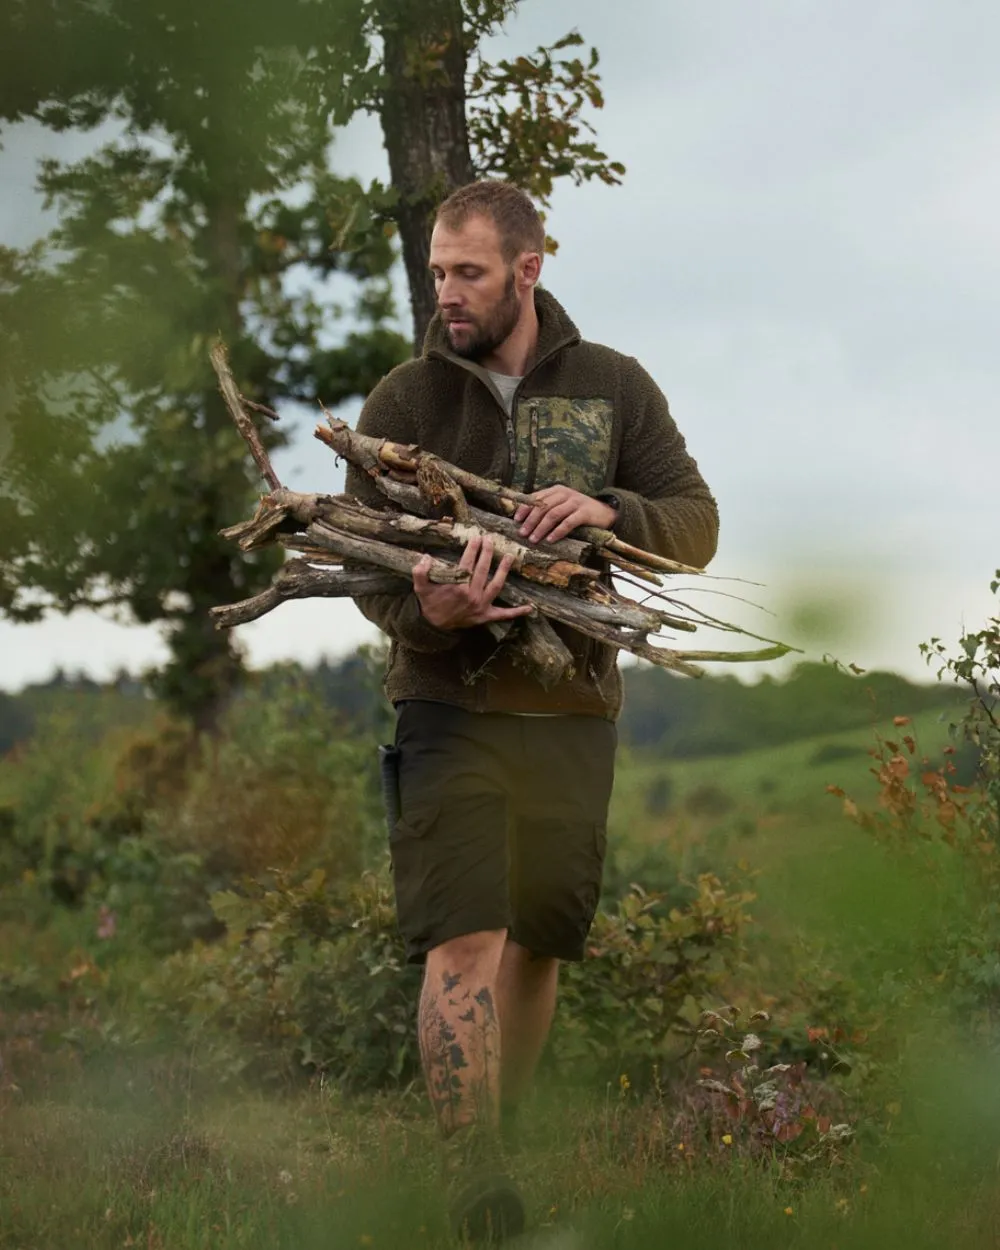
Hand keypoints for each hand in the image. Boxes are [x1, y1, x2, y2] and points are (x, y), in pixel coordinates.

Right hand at [412, 534, 533, 629]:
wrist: (434, 626)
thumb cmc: (430, 603)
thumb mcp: (420, 587)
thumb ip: (420, 572)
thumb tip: (426, 557)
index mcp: (457, 586)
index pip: (467, 563)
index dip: (473, 549)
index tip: (476, 537)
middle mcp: (471, 595)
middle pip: (482, 570)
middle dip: (487, 553)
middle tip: (490, 539)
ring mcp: (481, 606)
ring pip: (496, 585)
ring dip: (503, 571)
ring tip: (509, 556)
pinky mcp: (486, 616)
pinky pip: (503, 614)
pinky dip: (516, 612)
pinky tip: (530, 608)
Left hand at [514, 486, 617, 544]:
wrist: (606, 512)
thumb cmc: (580, 511)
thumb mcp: (563, 505)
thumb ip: (548, 508)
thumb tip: (526, 522)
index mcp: (556, 490)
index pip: (536, 498)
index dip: (525, 509)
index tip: (516, 520)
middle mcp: (565, 494)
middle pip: (543, 506)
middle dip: (530, 521)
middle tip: (522, 533)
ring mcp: (575, 502)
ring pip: (553, 514)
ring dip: (541, 528)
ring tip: (534, 539)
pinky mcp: (585, 512)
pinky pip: (568, 522)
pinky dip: (558, 532)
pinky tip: (550, 540)